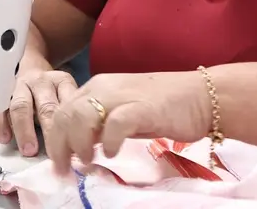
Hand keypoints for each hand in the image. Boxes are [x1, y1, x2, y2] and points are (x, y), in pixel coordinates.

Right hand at [0, 69, 78, 156]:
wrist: (31, 67)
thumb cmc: (51, 90)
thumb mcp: (67, 95)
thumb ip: (73, 115)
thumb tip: (83, 146)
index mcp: (62, 82)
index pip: (68, 105)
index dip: (71, 130)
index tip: (74, 151)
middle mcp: (42, 82)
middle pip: (46, 107)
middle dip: (49, 132)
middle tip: (52, 155)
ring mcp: (21, 86)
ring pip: (21, 106)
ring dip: (25, 130)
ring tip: (28, 150)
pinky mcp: (3, 92)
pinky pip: (0, 108)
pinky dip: (2, 125)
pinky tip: (5, 139)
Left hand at [46, 71, 209, 175]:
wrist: (201, 96)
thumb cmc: (164, 107)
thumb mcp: (123, 112)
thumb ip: (100, 124)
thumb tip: (79, 146)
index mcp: (98, 87)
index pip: (63, 110)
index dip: (55, 138)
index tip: (58, 162)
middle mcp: (104, 87)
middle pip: (66, 114)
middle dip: (60, 145)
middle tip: (65, 169)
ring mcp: (123, 95)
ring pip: (82, 115)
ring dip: (78, 143)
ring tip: (86, 162)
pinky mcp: (142, 108)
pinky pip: (115, 124)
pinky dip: (108, 141)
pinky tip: (111, 154)